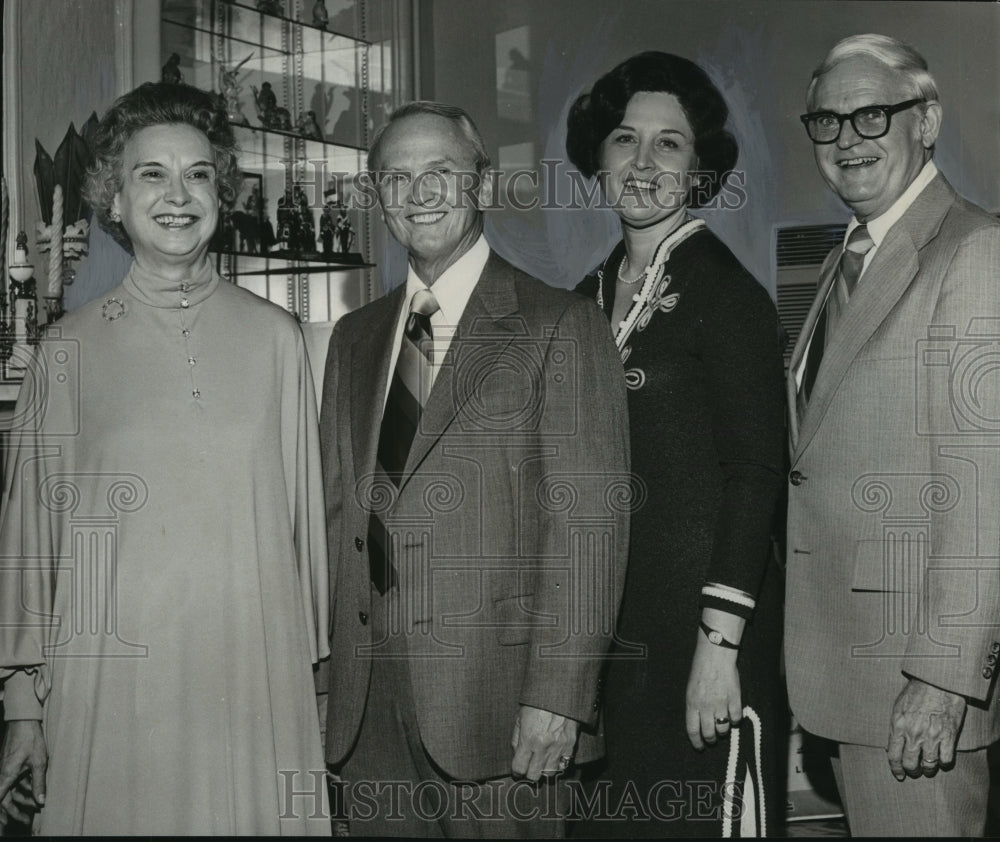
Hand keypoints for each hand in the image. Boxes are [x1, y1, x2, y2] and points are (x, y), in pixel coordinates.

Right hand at [0, 720, 46, 825]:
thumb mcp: (38, 763)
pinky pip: (12, 782)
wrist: (23, 721)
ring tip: (34, 806)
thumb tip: (41, 801)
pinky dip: (21, 788)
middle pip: (4, 799)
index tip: (5, 825)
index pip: (0, 800)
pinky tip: (32, 789)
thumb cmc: (30, 740)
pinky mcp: (9, 766)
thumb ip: (38, 783)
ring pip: (9, 790)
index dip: (2, 814)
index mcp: (6, 776)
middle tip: (26, 819)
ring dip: (20, 799)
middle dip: (14, 811)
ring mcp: (5, 770)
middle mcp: (2, 775)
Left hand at [510, 705, 578, 781]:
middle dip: (528, 772)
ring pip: (550, 773)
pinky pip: (564, 764)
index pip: (519, 767)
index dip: (516, 771)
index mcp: (528, 739)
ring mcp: (558, 747)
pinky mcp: (571, 744)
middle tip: (528, 766)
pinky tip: (554, 756)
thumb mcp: (520, 717)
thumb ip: (517, 738)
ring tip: (541, 762)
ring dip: (544, 769)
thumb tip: (517, 754)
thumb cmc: (537, 701)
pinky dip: (558, 763)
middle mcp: (543, 746)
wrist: (559, 690)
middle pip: (534, 775)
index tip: (517, 769)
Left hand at [685, 635, 741, 749]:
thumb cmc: (701, 670)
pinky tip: (733, 716)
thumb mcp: (691, 689)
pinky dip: (735, 720)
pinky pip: (736, 718)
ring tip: (722, 728)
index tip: (699, 746)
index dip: (696, 741)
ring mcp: (721, 703)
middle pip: (708, 733)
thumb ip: (694, 705)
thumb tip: (698, 722)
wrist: (715, 656)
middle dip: (710, 739)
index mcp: (692, 703)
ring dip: (723, 731)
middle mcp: (706, 706)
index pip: (692, 729)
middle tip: (712, 739)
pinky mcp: (734, 699)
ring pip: (723, 729)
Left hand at [886, 678, 965, 779]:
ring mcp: (932, 736)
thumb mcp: (898, 707)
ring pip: (929, 765)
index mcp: (898, 725)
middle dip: (911, 771)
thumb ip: (895, 726)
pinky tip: (942, 760)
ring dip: (928, 769)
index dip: (895, 768)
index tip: (899, 774)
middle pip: (910, 764)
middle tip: (914, 771)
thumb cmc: (916, 692)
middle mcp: (913, 733)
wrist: (937, 681)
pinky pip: (946, 760)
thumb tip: (892, 745)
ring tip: (928, 768)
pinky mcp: (948, 736)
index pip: (893, 755)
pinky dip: (944, 763)